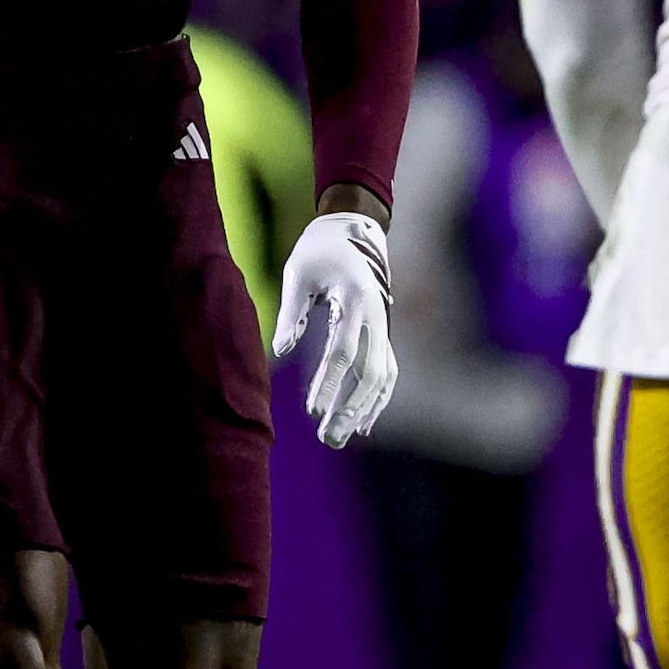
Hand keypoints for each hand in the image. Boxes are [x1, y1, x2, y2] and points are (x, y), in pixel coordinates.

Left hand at [274, 208, 396, 447]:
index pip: (342, 351)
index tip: (311, 410)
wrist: (355, 231)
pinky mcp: (383, 335)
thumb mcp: (297, 273)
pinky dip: (377, 401)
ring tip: (338, 438)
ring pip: (381, 377)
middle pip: (368, 372)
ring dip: (363, 411)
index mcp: (354, 299)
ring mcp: (384, 328)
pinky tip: (361, 426)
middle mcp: (376, 317)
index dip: (328, 383)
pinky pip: (386, 373)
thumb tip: (281, 352)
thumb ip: (291, 313)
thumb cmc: (319, 251)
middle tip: (326, 437)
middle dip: (349, 408)